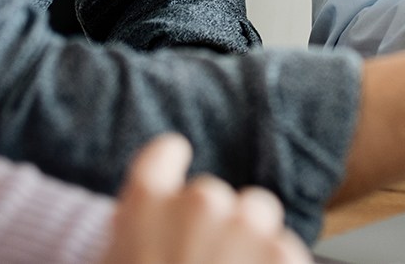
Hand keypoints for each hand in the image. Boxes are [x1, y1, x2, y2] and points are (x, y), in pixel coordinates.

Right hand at [100, 134, 308, 263]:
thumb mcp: (119, 256)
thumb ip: (138, 228)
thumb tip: (150, 226)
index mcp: (145, 203)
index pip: (164, 152)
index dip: (171, 161)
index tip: (177, 161)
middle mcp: (198, 202)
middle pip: (214, 195)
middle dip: (214, 223)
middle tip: (203, 262)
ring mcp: (246, 225)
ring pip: (256, 216)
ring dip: (250, 242)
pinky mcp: (284, 253)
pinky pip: (285, 249)